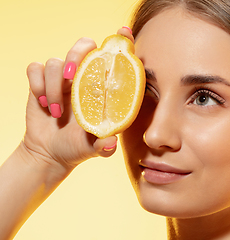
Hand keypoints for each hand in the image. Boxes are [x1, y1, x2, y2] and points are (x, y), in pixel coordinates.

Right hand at [23, 27, 133, 171]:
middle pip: (84, 45)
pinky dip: (37, 83)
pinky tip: (43, 103)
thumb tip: (110, 143)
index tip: (125, 32)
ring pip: (56, 61)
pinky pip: (35, 67)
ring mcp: (62, 79)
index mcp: (102, 88)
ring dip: (54, 86)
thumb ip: (104, 145)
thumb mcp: (94, 148)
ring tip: (57, 112)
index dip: (121, 42)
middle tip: (71, 78)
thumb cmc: (78, 147)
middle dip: (77, 56)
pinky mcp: (41, 81)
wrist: (50, 153)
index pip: (114, 58)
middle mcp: (84, 78)